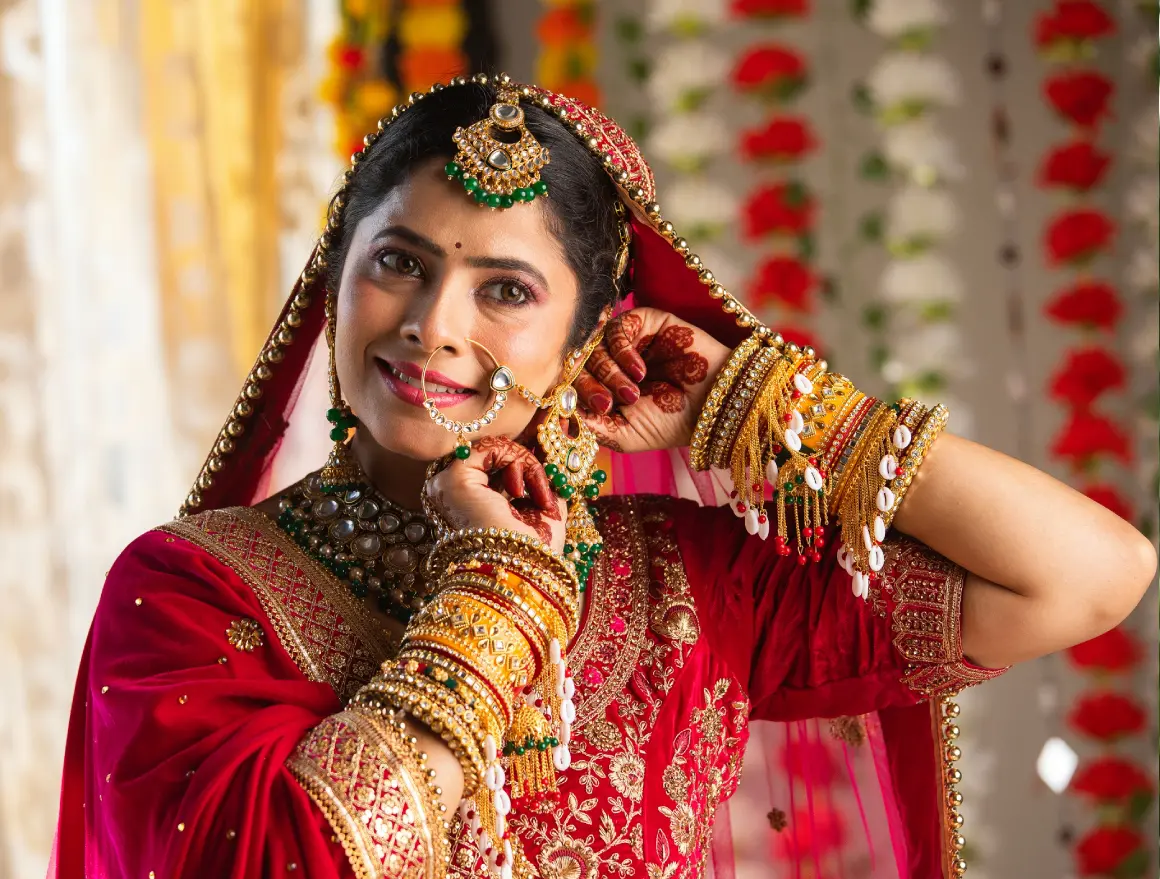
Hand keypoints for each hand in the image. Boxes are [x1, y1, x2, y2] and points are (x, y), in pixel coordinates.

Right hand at [424, 436, 566, 551]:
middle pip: (494, 457)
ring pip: (494, 449)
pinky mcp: (453, 479)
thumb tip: (553, 454)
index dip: (524, 466)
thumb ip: (543, 480)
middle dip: (527, 466)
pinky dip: (518, 460)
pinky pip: (490, 447)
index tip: (548, 488)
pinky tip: (523, 492)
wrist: (524, 576)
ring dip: (526, 466)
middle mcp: (451, 496)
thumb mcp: (545, 509)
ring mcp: (447, 486)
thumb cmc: (534, 553)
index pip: (495, 468)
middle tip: (544, 497)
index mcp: (468, 505)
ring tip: (536, 499)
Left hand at [574, 307, 729, 454]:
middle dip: (588, 385)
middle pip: (577, 362)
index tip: (578, 409)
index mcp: (603, 388)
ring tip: (632, 391)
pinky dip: (621, 351)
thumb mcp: (624, 435)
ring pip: (594, 345)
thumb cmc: (671, 423)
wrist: (713, 403)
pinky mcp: (643, 322)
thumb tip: (557, 415)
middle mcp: (611, 362)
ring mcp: (626, 341)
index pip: (570, 382)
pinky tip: (640, 370)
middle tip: (608, 403)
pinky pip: (616, 327)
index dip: (569, 394)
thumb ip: (590, 426)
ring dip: (609, 371)